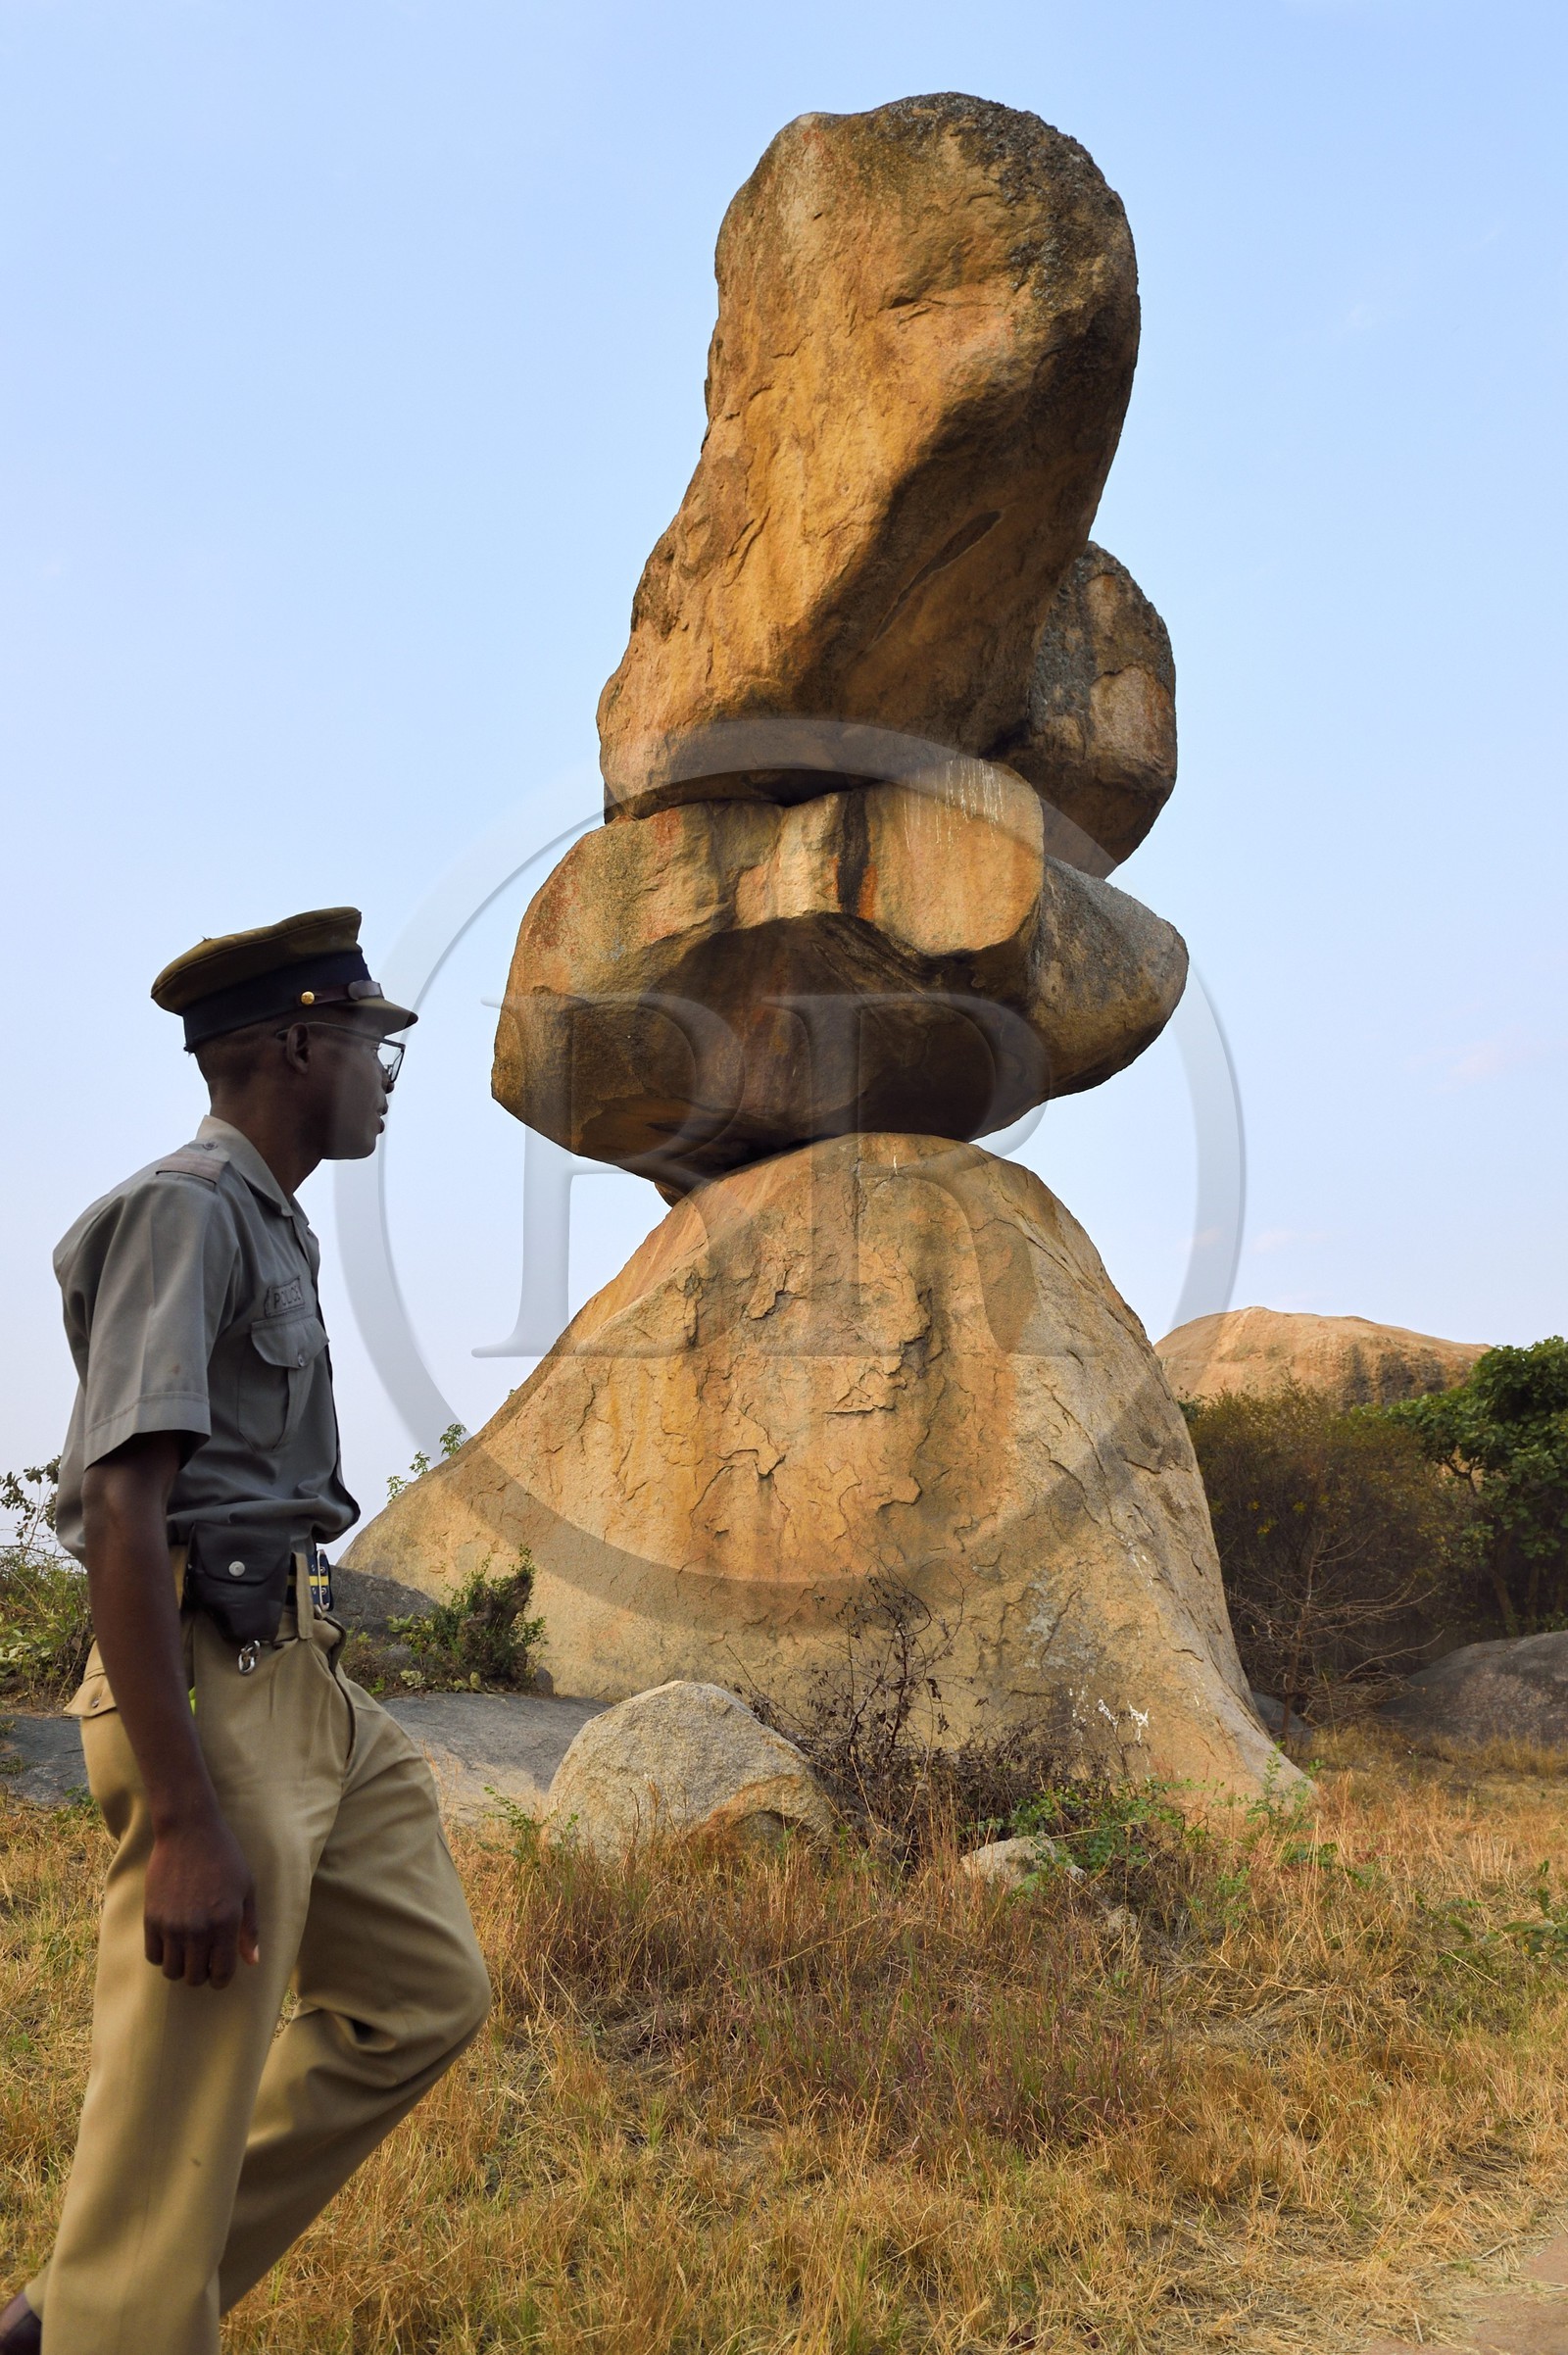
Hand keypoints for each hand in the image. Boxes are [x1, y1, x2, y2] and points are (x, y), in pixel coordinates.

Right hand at [143, 1814, 259, 1989]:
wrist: (188, 1832)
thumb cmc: (224, 1858)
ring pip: (172, 1972)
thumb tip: (252, 1962)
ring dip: (181, 1967)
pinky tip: (172, 1942)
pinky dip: (162, 1956)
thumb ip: (249, 1929)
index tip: (220, 1972)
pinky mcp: (151, 1918)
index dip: (222, 1979)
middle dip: (202, 1975)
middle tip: (205, 1960)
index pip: (222, 1973)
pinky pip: (153, 1956)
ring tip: (188, 1952)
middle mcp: (198, 1929)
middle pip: (195, 1978)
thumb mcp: (246, 1890)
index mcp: (226, 1923)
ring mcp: (172, 1925)